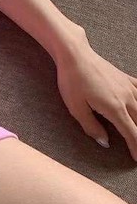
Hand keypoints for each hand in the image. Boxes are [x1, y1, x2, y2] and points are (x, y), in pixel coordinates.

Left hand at [55, 42, 136, 160]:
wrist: (75, 55)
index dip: (136, 147)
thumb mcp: (76, 108)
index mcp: (114, 108)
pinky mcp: (126, 78)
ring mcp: (128, 87)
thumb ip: (91, 127)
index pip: (131, 132)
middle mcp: (126, 98)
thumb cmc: (72, 82)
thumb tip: (105, 142)